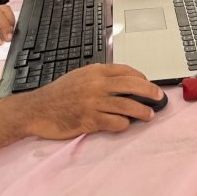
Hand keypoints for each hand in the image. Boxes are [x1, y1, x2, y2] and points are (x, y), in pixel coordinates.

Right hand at [21, 64, 163, 138]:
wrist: (37, 109)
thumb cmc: (58, 94)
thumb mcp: (79, 77)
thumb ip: (99, 77)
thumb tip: (123, 82)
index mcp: (95, 71)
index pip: (126, 71)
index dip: (141, 77)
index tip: (148, 84)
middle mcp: (96, 85)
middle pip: (132, 85)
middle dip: (150, 91)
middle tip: (159, 98)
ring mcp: (93, 103)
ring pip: (127, 105)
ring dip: (142, 111)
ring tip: (149, 115)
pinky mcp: (89, 120)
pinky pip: (115, 122)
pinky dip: (124, 124)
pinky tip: (125, 124)